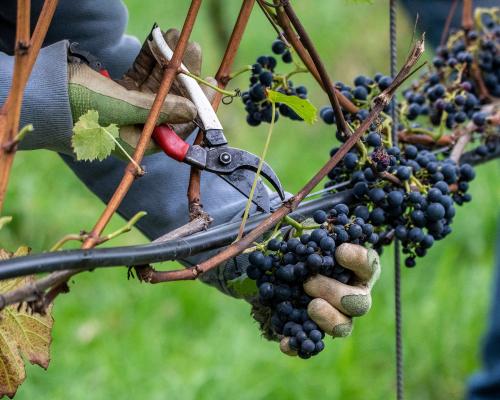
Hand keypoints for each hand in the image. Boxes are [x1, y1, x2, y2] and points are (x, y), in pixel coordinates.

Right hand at [68, 29, 215, 156]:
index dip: (194, 103)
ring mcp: (129, 109)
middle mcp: (138, 127)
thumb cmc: (80, 107)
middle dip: (181, 74)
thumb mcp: (124, 108)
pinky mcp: (119, 93)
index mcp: (141, 141)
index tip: (205, 80)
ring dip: (166, 62)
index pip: (178, 125)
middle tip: (191, 47)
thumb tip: (193, 111)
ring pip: (156, 85)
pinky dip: (149, 60)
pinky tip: (158, 42)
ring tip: (176, 36)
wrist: (42, 94)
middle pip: (170, 101)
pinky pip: (141, 76)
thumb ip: (160, 109)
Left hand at [279, 243, 380, 355]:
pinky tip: (285, 342)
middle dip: (335, 293)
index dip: (358, 259)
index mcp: (357, 270)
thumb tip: (305, 235)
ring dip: (328, 319)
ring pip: (344, 327)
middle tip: (308, 282)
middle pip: (359, 303)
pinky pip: (311, 344)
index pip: (369, 265)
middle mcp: (354, 296)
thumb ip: (311, 236)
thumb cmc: (305, 250)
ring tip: (310, 307)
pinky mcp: (316, 333)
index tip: (339, 251)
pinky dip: (298, 345)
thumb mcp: (308, 237)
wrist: (283, 274)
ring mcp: (338, 317)